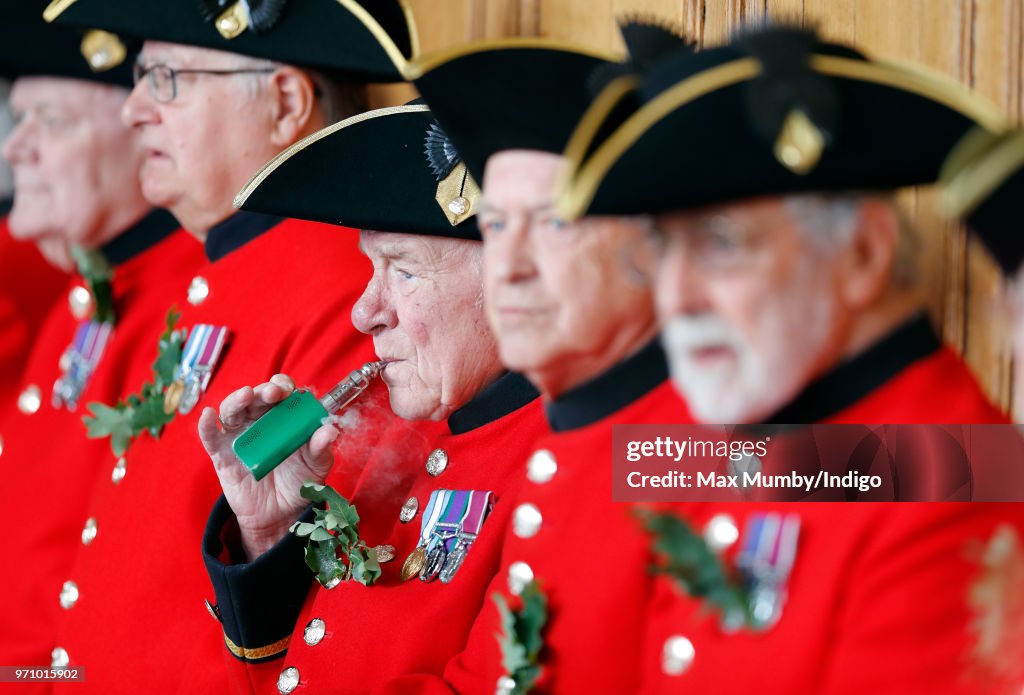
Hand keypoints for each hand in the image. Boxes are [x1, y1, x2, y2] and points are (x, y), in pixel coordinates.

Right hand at [198, 374, 339, 560]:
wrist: (281, 514)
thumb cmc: (299, 481)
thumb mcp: (316, 465)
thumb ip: (321, 448)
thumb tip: (330, 430)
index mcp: (283, 417)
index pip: (281, 392)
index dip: (283, 385)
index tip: (290, 390)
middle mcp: (259, 421)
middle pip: (256, 397)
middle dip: (264, 390)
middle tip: (273, 393)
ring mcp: (239, 436)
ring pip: (232, 410)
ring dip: (237, 400)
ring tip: (245, 396)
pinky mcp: (222, 455)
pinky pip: (211, 437)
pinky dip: (206, 425)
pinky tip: (208, 415)